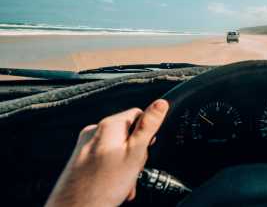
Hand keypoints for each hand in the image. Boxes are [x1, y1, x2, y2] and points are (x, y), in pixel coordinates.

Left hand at [45, 99, 168, 206]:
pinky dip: (113, 170)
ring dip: (126, 164)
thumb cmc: (102, 186)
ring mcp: (86, 146)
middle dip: (135, 152)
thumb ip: (148, 127)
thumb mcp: (135, 153)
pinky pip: (105, 159)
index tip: (144, 149)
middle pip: (127, 133)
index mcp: (108, 126)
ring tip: (124, 181)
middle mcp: (94, 132)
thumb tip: (161, 104)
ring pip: (117, 148)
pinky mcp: (81, 160)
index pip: (138, 115)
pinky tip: (115, 184)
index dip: (146, 134)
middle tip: (133, 169)